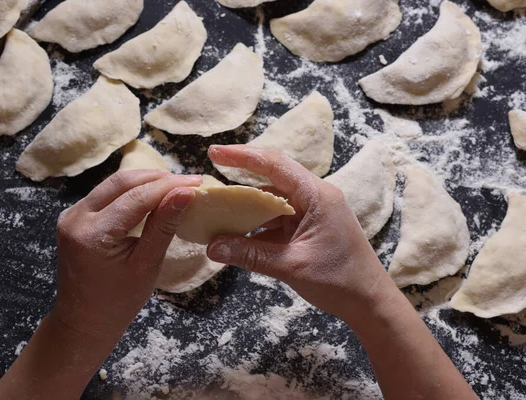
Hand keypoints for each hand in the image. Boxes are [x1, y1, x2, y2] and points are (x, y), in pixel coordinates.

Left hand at [53, 169, 202, 342]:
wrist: (83, 321)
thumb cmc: (118, 302)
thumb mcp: (147, 265)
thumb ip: (164, 226)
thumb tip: (186, 193)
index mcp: (92, 235)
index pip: (136, 197)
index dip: (168, 186)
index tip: (197, 182)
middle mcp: (75, 218)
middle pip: (121, 182)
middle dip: (157, 178)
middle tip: (189, 181)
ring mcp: (71, 215)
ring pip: (113, 184)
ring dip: (145, 182)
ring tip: (176, 186)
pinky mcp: (74, 217)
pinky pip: (106, 194)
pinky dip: (131, 192)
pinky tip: (153, 195)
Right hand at [207, 145, 393, 322]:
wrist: (370, 302)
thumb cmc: (339, 281)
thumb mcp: (291, 266)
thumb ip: (250, 254)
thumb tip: (212, 246)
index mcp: (317, 196)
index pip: (275, 164)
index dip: (243, 156)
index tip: (214, 153)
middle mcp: (314, 197)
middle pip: (272, 179)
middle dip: (240, 179)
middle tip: (209, 183)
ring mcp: (311, 213)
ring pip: (272, 202)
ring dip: (246, 208)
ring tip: (217, 213)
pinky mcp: (308, 228)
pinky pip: (277, 220)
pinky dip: (257, 226)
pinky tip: (237, 236)